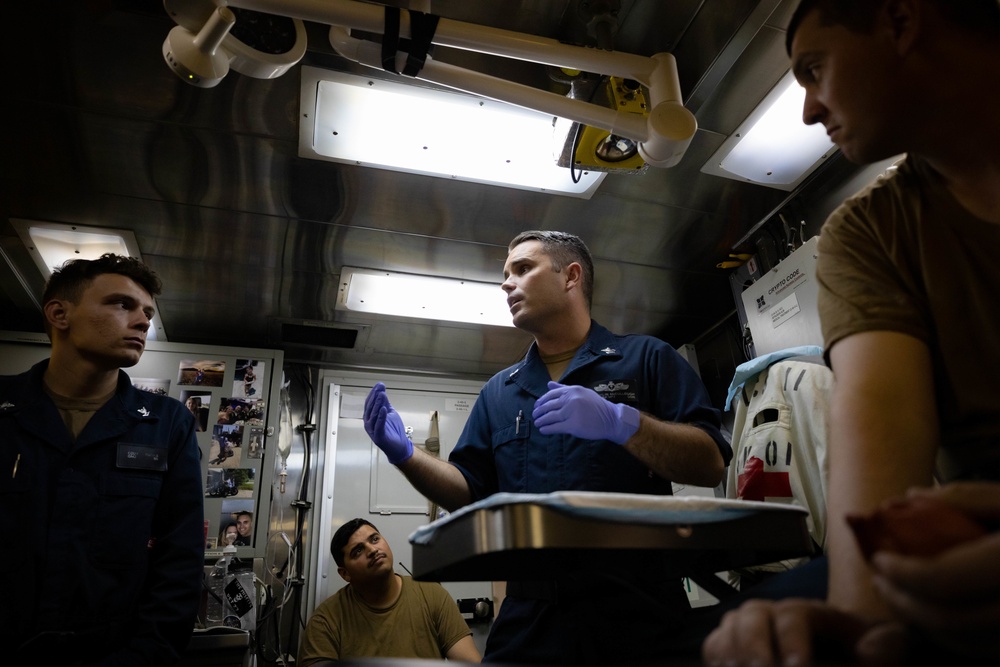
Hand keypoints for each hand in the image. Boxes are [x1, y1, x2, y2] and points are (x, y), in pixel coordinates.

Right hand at [362, 382, 412, 463]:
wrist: (399, 446)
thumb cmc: (393, 430)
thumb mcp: (390, 413)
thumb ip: (385, 404)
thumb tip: (382, 392)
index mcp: (370, 417)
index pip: (370, 403)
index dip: (374, 393)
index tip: (379, 385)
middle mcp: (369, 423)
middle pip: (370, 408)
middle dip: (375, 396)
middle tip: (380, 387)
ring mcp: (372, 430)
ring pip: (374, 415)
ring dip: (378, 404)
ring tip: (382, 395)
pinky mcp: (378, 436)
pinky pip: (379, 425)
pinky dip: (381, 417)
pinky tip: (384, 409)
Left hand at [532, 381, 639, 443]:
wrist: (611, 419)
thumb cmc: (596, 406)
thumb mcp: (581, 392)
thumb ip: (564, 388)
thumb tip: (548, 384)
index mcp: (572, 390)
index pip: (551, 395)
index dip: (541, 401)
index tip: (536, 406)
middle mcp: (571, 399)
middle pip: (549, 406)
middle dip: (539, 411)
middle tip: (535, 415)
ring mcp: (572, 412)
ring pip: (550, 416)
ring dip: (541, 420)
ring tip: (537, 423)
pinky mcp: (573, 425)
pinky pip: (556, 427)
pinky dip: (547, 429)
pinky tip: (543, 430)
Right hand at [702, 598, 872, 665]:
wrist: (844, 654)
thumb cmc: (862, 650)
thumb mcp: (885, 644)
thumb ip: (886, 646)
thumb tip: (870, 653)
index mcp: (811, 612)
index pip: (793, 616)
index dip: (792, 641)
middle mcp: (775, 614)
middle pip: (752, 615)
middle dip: (754, 646)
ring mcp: (751, 629)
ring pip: (729, 627)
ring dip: (731, 651)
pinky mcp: (735, 647)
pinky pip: (714, 644)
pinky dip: (716, 656)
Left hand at [863, 482, 999, 658]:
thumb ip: (966, 497)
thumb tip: (908, 496)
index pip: (944, 578)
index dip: (902, 572)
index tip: (878, 558)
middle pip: (950, 618)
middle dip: (904, 602)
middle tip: (880, 580)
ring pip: (969, 643)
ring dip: (925, 624)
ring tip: (900, 597)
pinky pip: (990, 651)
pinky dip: (956, 637)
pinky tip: (936, 613)